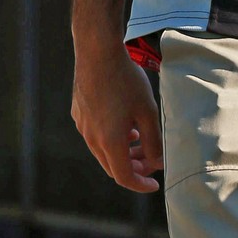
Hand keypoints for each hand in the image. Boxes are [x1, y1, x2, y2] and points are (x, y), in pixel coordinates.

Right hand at [71, 43, 163, 192]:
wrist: (97, 52)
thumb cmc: (126, 81)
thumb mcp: (148, 112)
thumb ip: (154, 141)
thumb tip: (158, 162)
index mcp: (110, 142)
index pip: (124, 177)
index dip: (141, 185)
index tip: (155, 183)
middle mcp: (92, 138)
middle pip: (113, 166)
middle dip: (134, 168)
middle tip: (151, 161)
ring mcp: (83, 125)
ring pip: (103, 151)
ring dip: (123, 153)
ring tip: (140, 141)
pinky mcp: (79, 113)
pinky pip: (95, 135)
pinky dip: (112, 138)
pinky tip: (125, 124)